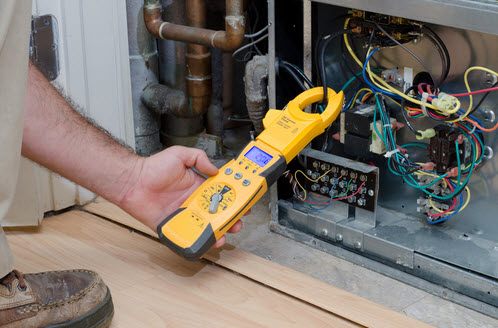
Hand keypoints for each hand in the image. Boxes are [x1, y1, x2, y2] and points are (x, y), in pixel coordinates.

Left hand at [119, 146, 243, 247]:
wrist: (132, 182)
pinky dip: (197, 243)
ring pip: (205, 227)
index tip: (244, 201)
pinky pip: (187, 236)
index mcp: (198, 186)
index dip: (233, 198)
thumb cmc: (152, 167)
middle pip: (217, 214)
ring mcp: (184, 215)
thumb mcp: (180, 154)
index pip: (221, 193)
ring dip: (217, 233)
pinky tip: (205, 244)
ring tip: (223, 235)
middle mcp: (193, 201)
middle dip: (230, 219)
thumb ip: (199, 158)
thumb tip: (215, 169)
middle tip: (237, 222)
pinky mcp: (173, 226)